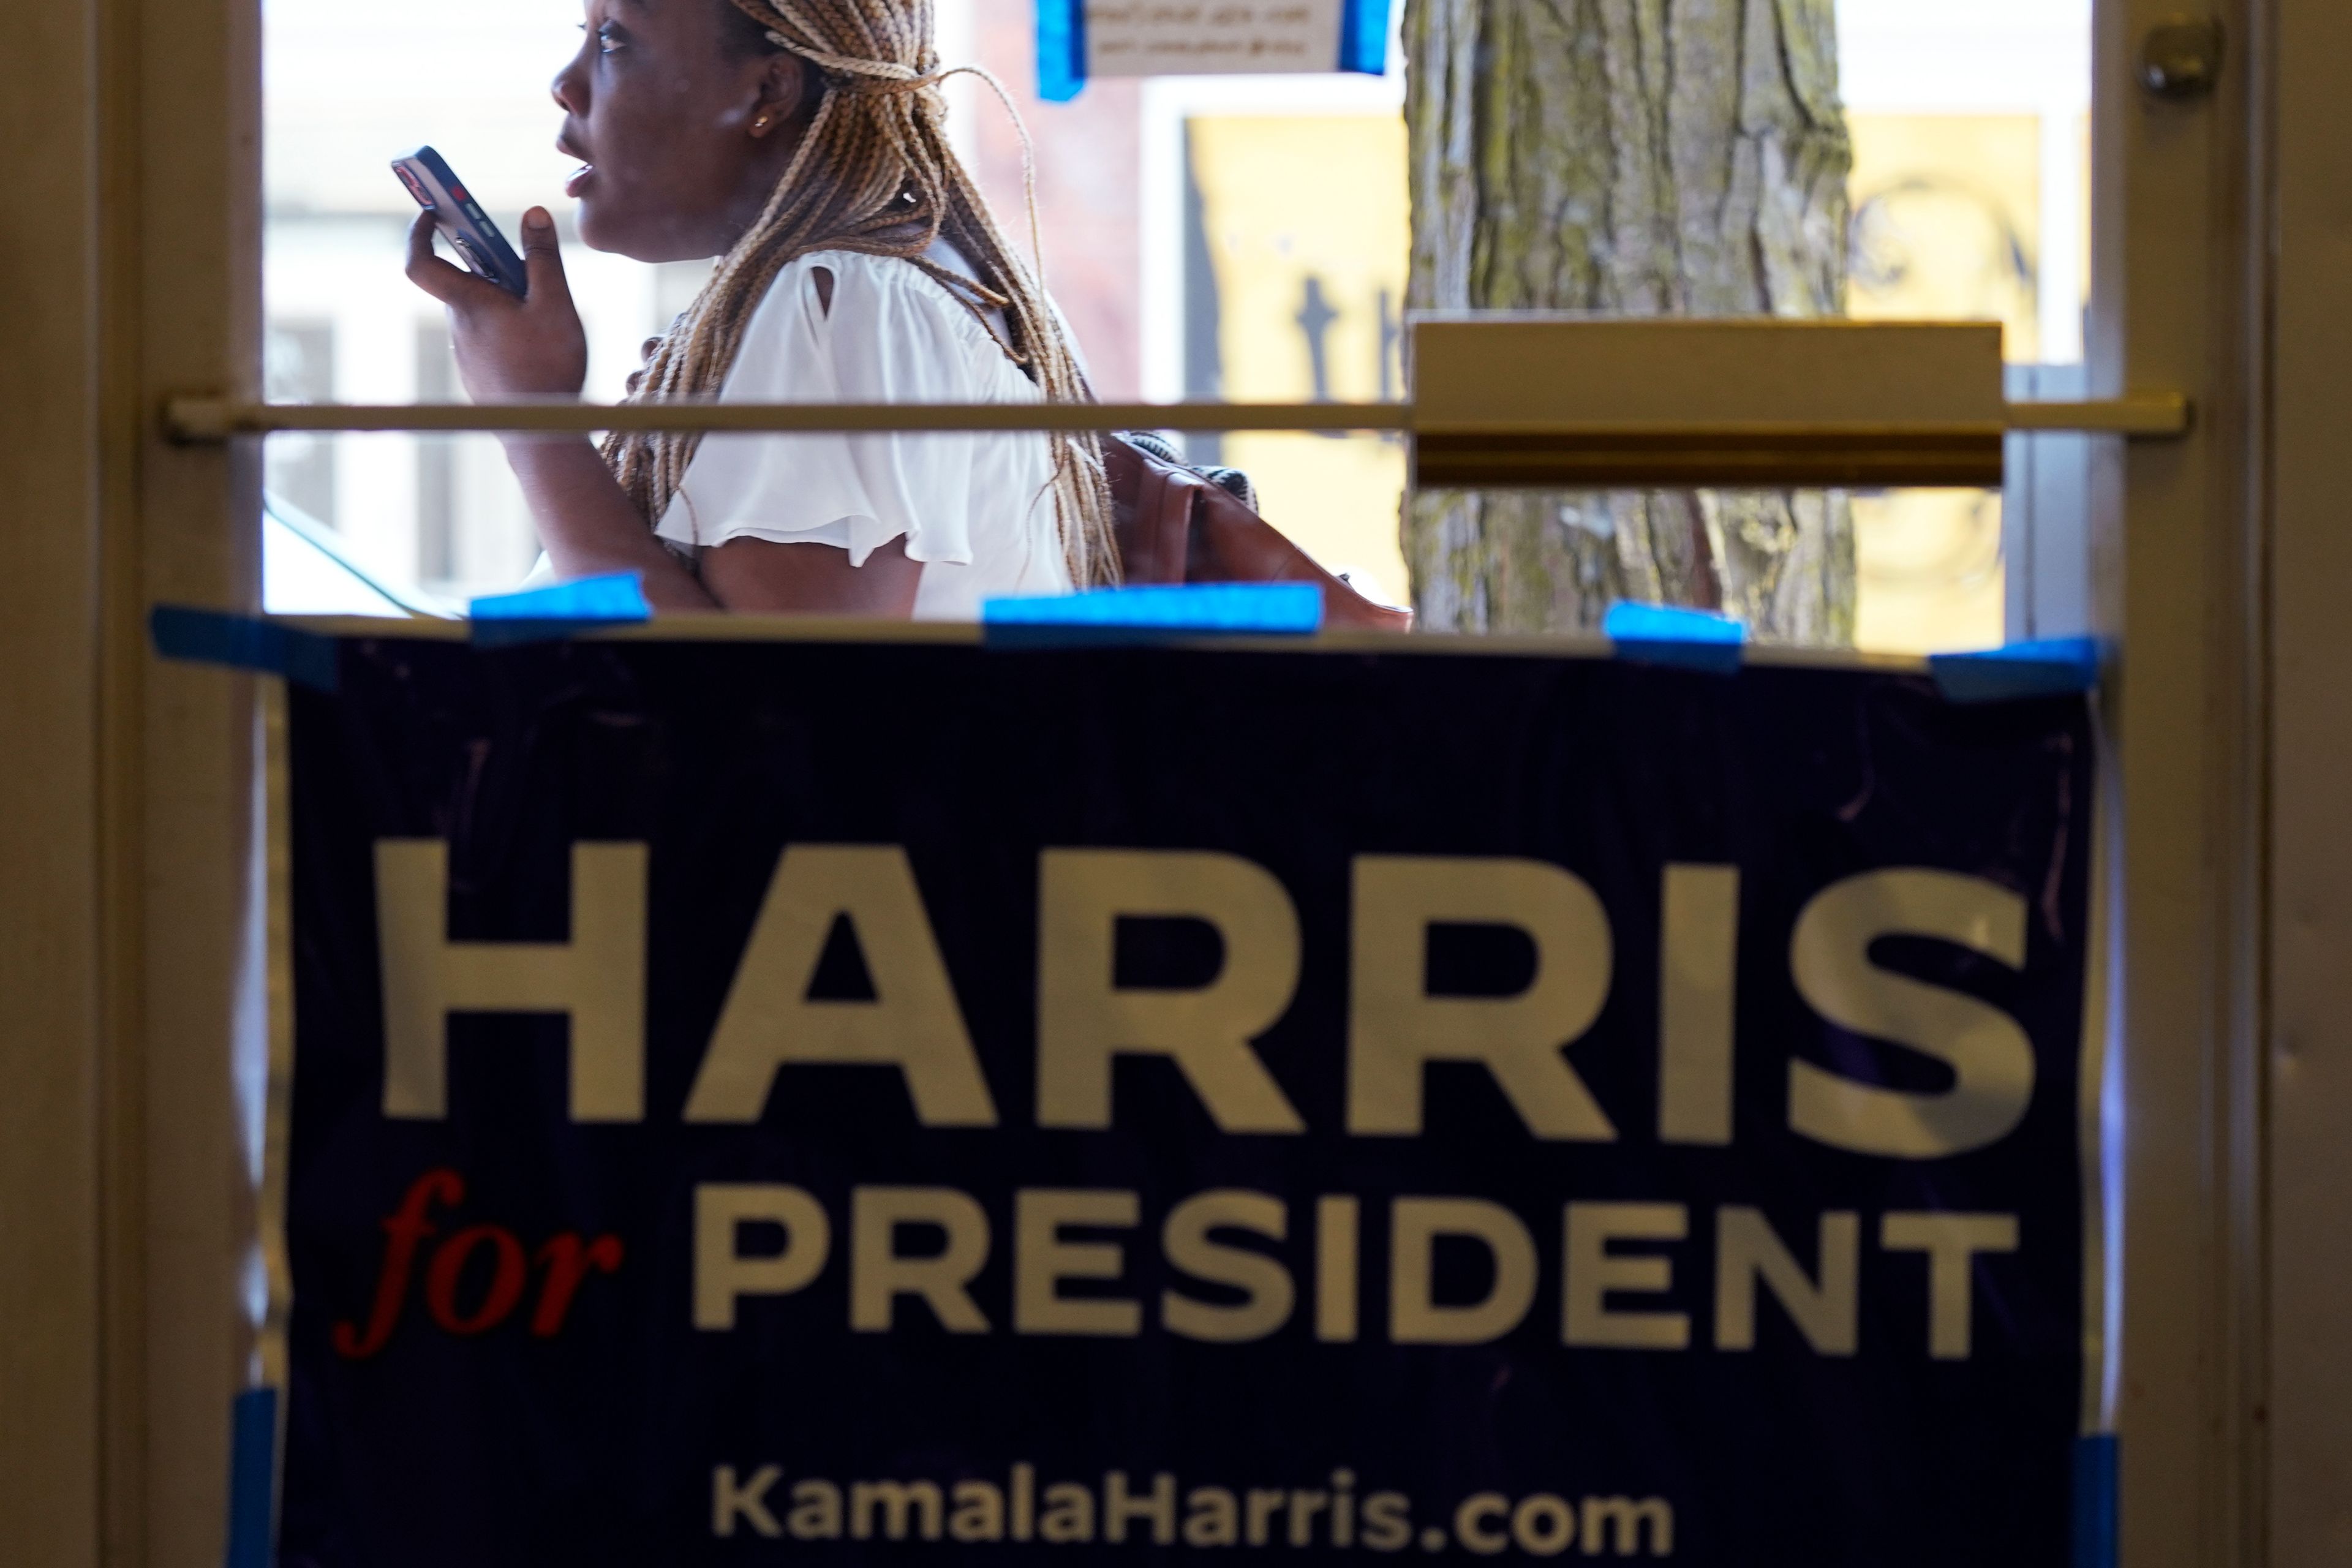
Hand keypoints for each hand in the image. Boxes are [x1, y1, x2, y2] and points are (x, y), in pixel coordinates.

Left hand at [406, 206, 587, 403]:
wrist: (539, 435)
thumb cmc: (548, 367)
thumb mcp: (555, 305)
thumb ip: (543, 258)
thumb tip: (533, 213)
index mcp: (467, 303)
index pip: (419, 261)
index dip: (419, 232)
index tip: (433, 214)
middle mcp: (459, 327)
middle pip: (464, 284)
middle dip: (492, 270)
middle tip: (527, 271)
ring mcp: (467, 354)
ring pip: (479, 313)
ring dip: (504, 304)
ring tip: (545, 321)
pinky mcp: (479, 374)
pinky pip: (488, 339)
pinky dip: (508, 331)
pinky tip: (540, 351)